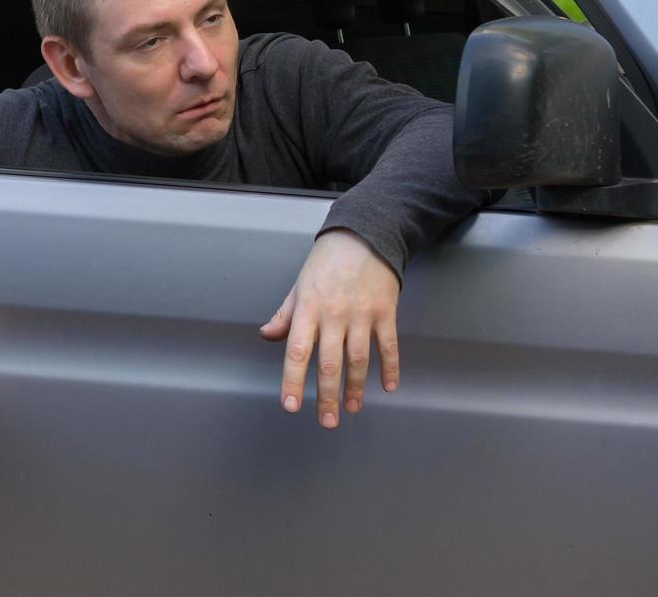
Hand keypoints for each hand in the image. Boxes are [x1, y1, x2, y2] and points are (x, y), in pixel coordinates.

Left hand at [258, 229, 400, 427]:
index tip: (291, 406)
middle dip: (327, 396)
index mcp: (308, 309)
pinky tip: (388, 386)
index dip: (293, 381)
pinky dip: (390, 367)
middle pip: (329, 363)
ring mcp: (361, 314)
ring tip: (351, 408)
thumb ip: (285, 314)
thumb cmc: (326, 262)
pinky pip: (389, 346)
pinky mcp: (385, 312)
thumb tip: (267, 335)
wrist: (364, 236)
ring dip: (355, 388)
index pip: (297, 351)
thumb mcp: (299, 286)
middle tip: (326, 422)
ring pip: (358, 360)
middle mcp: (334, 315)